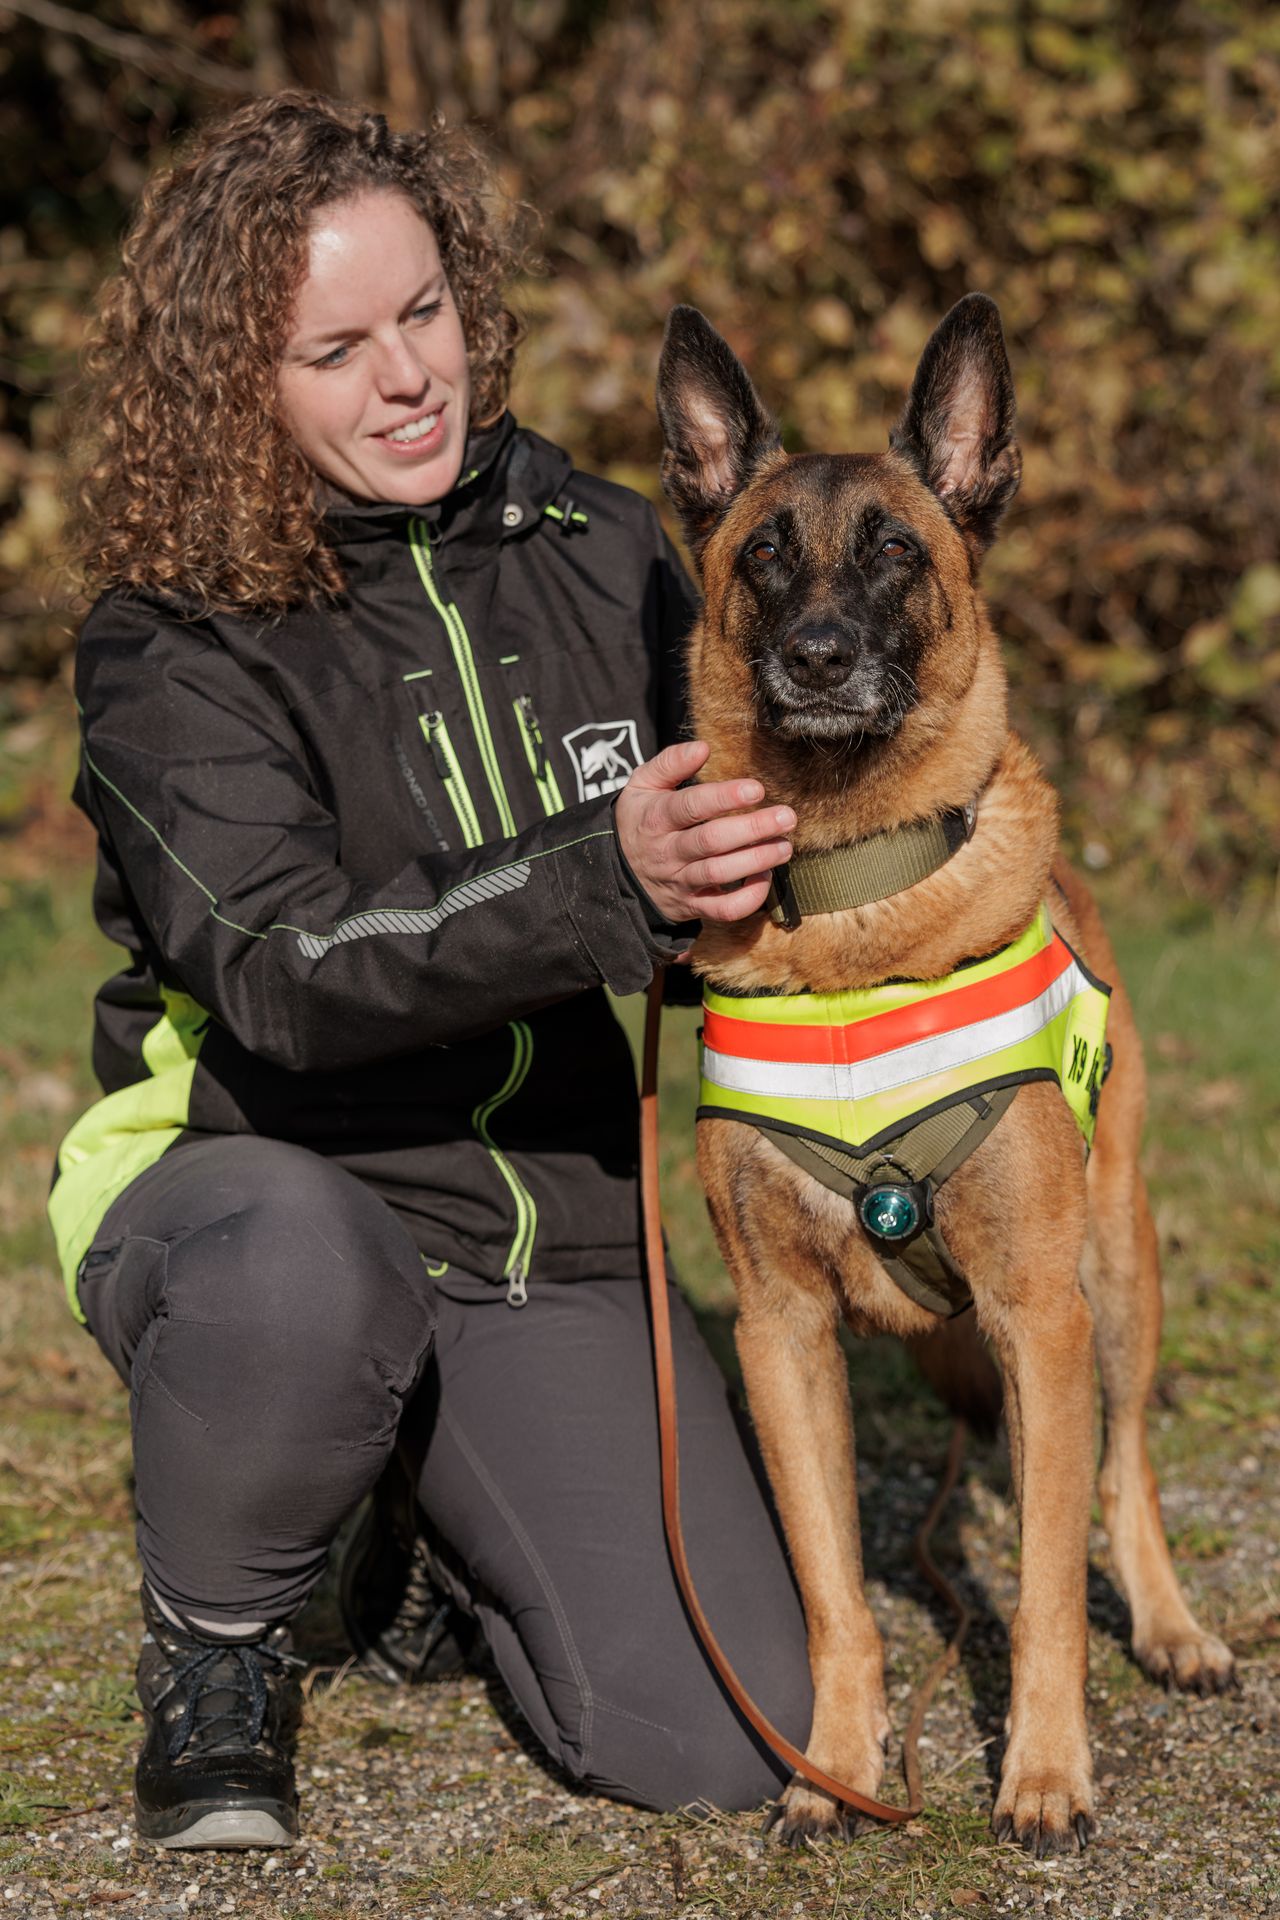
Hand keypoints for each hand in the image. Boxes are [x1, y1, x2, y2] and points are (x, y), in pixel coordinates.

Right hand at [614, 740, 794, 925]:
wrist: (618, 871)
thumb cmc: (641, 819)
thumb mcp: (642, 785)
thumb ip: (670, 763)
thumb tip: (703, 747)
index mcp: (656, 818)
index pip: (690, 807)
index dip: (723, 798)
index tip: (756, 789)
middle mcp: (668, 851)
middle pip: (711, 841)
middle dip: (753, 829)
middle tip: (786, 817)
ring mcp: (680, 881)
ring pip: (720, 873)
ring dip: (757, 860)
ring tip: (785, 846)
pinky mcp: (692, 905)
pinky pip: (723, 909)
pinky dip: (749, 898)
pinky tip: (766, 877)